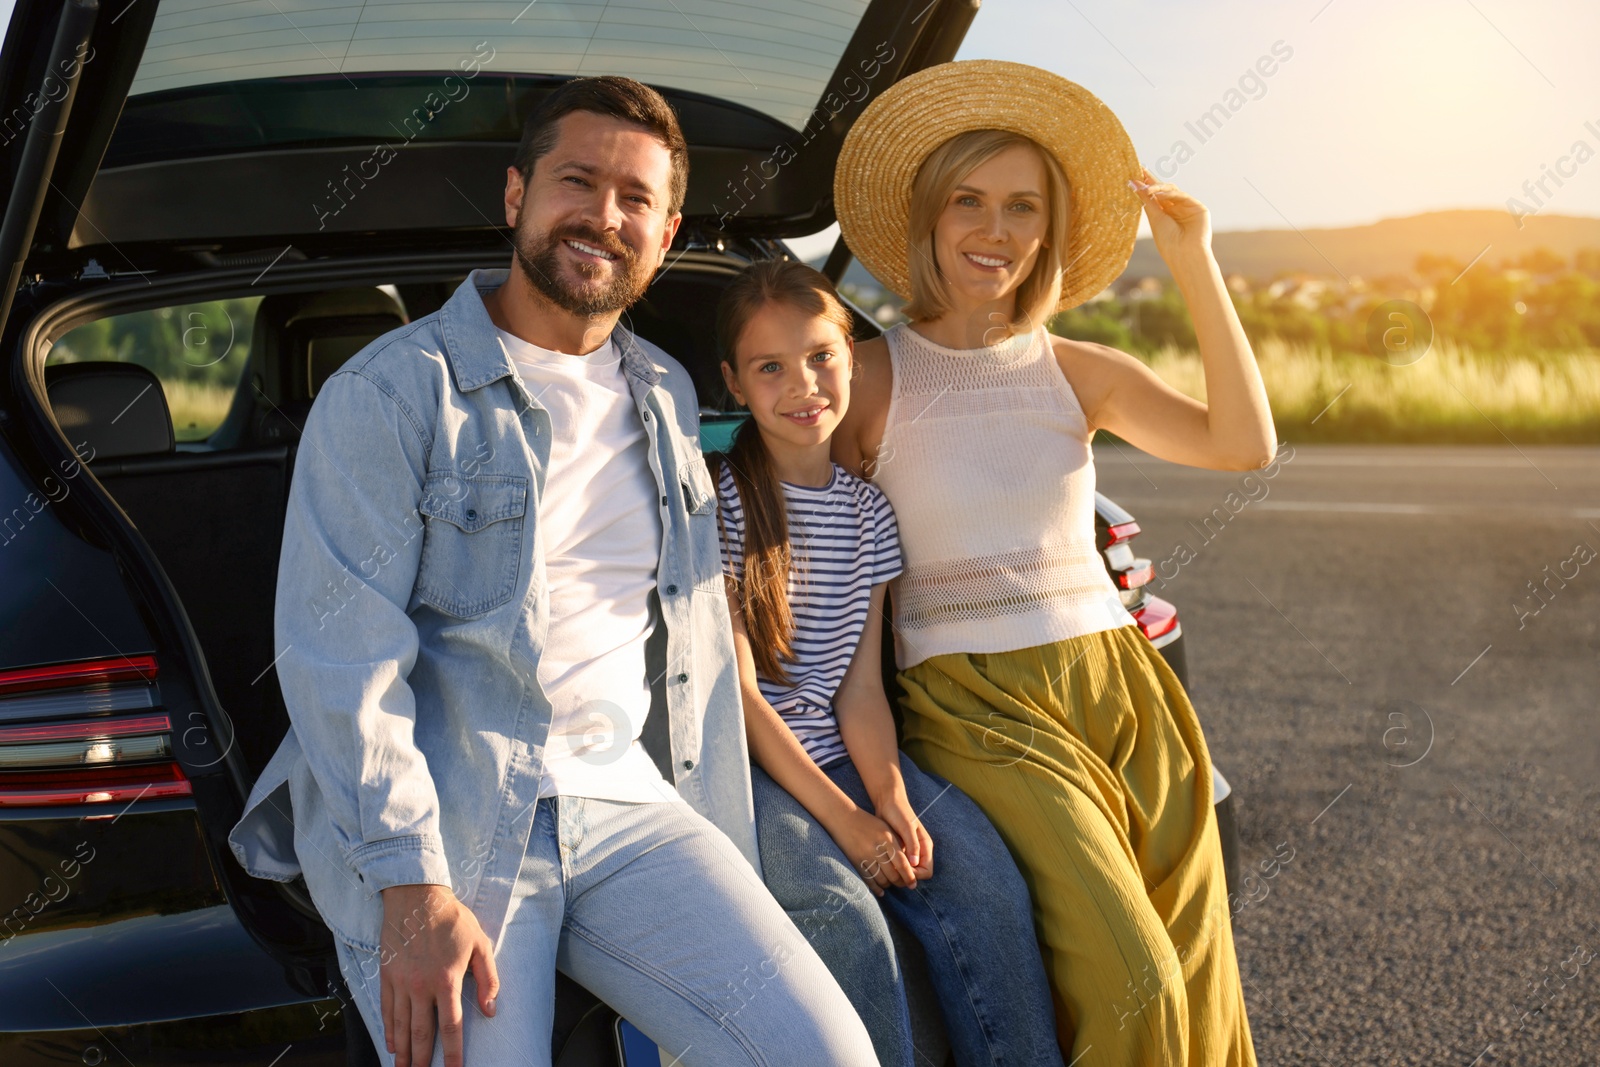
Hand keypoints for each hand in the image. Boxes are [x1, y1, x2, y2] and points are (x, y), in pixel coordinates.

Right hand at [379, 884, 499, 1066]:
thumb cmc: (452, 919)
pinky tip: (392, 1044)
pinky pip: (386, 1009)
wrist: (416, 896)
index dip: (452, 1053)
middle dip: (423, 1060)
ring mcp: (401, 982)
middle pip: (421, 1033)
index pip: (451, 1026)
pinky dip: (388, 1029)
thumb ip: (488, 979)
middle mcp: (421, 986)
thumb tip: (491, 1010)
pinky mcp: (386, 975)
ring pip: (401, 1025)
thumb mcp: (480, 944)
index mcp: (446, 980)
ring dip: (403, 1051)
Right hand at [826, 807, 918, 896]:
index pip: (902, 863)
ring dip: (888, 885)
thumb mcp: (885, 828)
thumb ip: (896, 843)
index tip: (913, 884)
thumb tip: (909, 863)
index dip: (909, 876)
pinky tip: (880, 891)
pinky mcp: (856, 861)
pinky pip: (868, 879)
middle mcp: (877, 848)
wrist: (843, 818)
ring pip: (881, 879)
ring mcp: (865, 856)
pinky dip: (876, 888)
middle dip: (900, 882)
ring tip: (891, 884)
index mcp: (887, 839)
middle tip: (904, 885)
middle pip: (893, 874)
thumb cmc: (867, 822)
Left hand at [874, 790, 933, 882]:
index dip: (916, 875)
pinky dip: (893, 868)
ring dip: (899, 874)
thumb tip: (915, 864)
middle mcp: (919, 851)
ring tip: (886, 868)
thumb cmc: (898, 812)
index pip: (927, 871)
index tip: (902, 870)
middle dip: (907, 876)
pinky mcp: (899, 851)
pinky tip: (883, 864)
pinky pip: (899, 866)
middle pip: (918, 875)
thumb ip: (912, 845)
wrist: (887, 802)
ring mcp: (909, 852)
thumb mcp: (906, 827)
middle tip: (892, 871)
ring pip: (907, 872)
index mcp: (925, 846)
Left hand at [1130, 165, 1211, 263]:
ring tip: (1146, 188)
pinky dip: (1170, 194)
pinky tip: (1159, 194)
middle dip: (1151, 180)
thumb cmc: (1168, 242)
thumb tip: (1133, 183)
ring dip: (1158, 187)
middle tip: (1139, 169)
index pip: (1155, 195)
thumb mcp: (1154, 218)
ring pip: (1172, 190)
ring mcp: (1188, 207)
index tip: (1134, 172)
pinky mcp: (1198, 208)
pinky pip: (1182, 196)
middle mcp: (1176, 209)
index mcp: (1165, 214)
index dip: (1146, 184)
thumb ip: (1146, 199)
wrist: (1185, 255)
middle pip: (1163, 189)